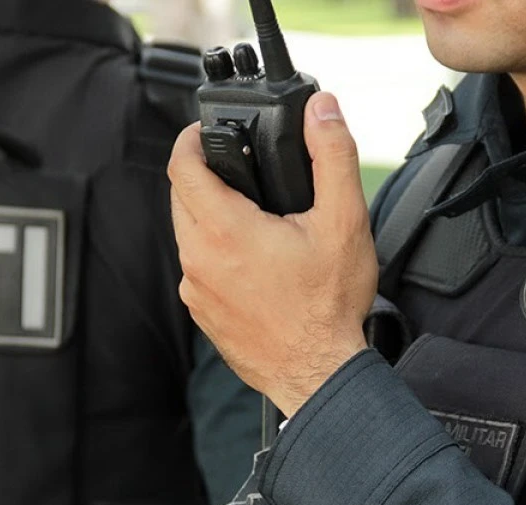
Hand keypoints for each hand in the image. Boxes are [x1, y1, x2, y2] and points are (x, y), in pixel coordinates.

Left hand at [168, 92, 377, 417]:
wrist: (319, 374)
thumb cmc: (328, 308)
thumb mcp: (344, 221)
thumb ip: (332, 156)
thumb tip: (322, 110)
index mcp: (224, 229)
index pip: (182, 164)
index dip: (192, 139)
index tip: (208, 132)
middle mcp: (199, 259)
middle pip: (182, 197)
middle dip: (205, 176)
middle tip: (240, 171)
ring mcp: (196, 290)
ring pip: (188, 234)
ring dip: (210, 217)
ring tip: (252, 216)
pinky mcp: (202, 314)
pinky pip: (198, 269)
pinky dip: (217, 254)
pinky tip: (254, 262)